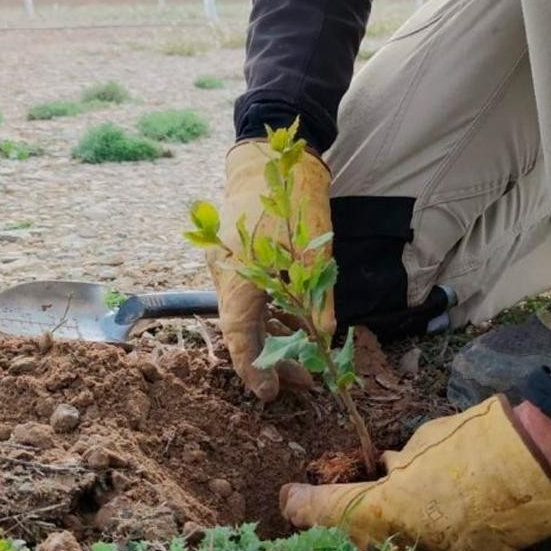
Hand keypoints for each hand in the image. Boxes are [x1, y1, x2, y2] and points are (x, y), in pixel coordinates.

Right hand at [211, 140, 334, 400]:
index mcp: (240, 273)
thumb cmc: (295, 198)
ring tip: (302, 365)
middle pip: (242, 331)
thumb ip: (319, 297)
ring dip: (271, 341)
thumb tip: (325, 337)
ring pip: (244, 317)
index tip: (268, 395)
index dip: (253, 370)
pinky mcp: (232, 258)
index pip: (240, 336)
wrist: (267, 154)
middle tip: (303, 382)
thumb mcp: (317, 249)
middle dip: (270, 361)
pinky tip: (291, 332)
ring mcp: (225, 266)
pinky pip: (246, 300)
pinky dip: (267, 319)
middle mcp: (225, 274)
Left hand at [279, 396, 550, 550]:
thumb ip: (398, 464)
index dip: (303, 505)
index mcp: (386, 507)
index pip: (327, 512)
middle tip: (315, 507)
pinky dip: (406, 541)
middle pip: (348, 542)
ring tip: (355, 518)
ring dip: (367, 538)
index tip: (288, 497)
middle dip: (329, 527)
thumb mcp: (425, 442)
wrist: (540, 464)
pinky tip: (406, 525)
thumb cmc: (479, 442)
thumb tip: (386, 472)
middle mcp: (402, 540)